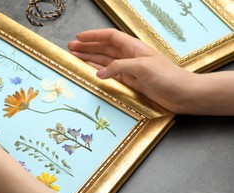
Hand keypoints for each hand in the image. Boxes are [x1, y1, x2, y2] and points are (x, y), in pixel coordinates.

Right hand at [68, 28, 195, 113]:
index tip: (79, 37)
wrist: (182, 94)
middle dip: (87, 47)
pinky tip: (90, 71)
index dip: (94, 36)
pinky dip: (98, 71)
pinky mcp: (130, 81)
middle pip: (104, 48)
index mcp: (133, 47)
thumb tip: (99, 73)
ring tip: (75, 57)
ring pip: (105, 61)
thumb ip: (119, 67)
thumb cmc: (167, 77)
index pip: (110, 37)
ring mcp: (129, 69)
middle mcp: (130, 56)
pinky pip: (110, 74)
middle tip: (71, 48)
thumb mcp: (142, 67)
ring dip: (90, 58)